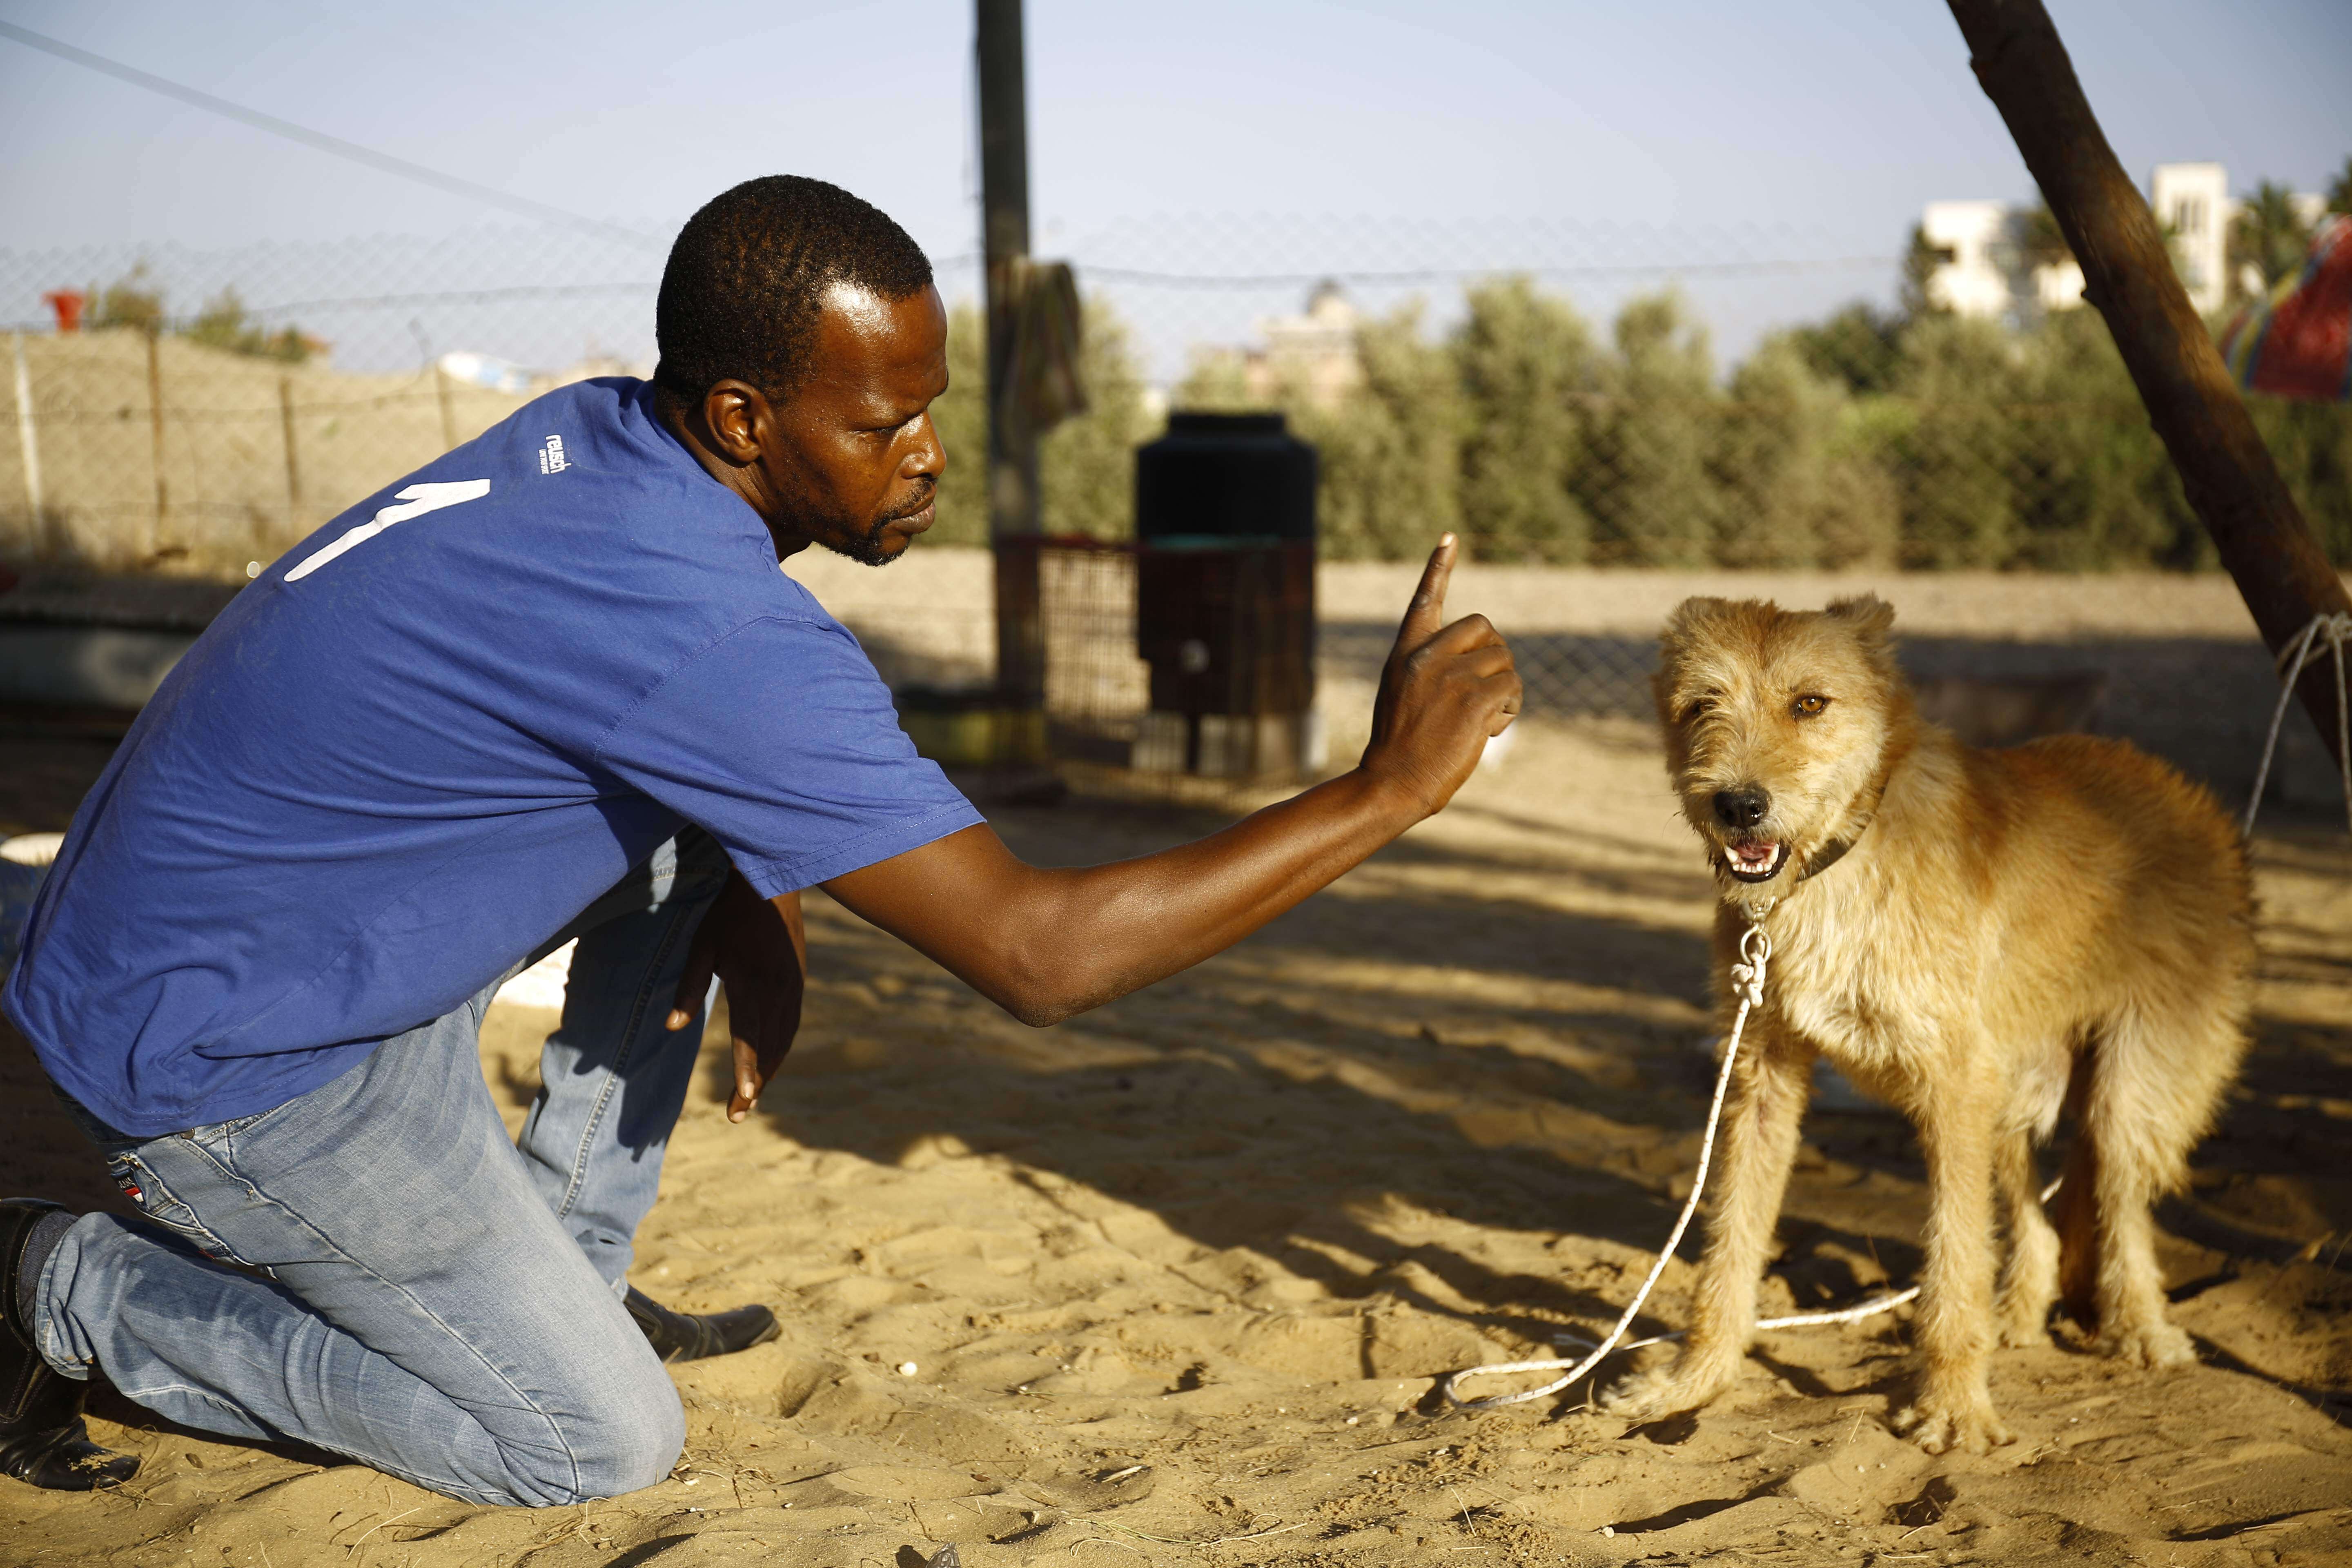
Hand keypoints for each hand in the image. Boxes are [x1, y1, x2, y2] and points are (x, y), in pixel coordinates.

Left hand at [667, 873, 805, 1122]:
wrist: (771, 885)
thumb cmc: (728, 916)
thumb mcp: (702, 947)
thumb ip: (689, 987)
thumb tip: (672, 1026)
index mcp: (752, 983)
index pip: (749, 1036)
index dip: (745, 1070)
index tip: (743, 1100)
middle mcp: (778, 990)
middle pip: (769, 1048)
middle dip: (755, 1084)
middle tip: (737, 1114)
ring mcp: (793, 988)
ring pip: (783, 1040)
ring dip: (769, 1070)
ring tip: (751, 1096)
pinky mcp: (799, 983)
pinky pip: (791, 1025)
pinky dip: (779, 1048)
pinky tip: (768, 1061)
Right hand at [1360, 534, 1519, 816]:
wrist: (1393, 782)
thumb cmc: (1401, 746)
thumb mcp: (1403, 695)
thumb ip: (1433, 670)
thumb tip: (1485, 659)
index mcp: (1405, 653)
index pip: (1424, 600)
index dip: (1438, 567)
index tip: (1450, 537)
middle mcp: (1426, 657)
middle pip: (1485, 628)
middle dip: (1494, 657)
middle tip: (1483, 692)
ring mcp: (1449, 676)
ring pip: (1504, 660)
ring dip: (1504, 690)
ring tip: (1481, 719)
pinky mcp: (1473, 698)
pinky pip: (1511, 687)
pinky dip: (1508, 709)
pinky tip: (1488, 730)